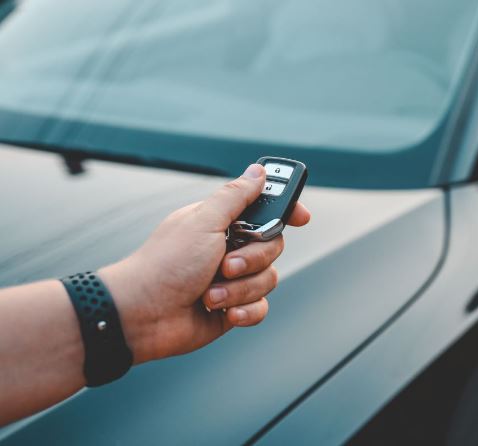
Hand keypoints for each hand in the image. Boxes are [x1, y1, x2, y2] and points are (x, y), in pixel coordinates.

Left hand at [99, 164, 310, 363]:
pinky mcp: (232, 308)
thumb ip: (236, 197)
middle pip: (273, 246)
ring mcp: (231, 279)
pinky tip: (225, 313)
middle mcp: (229, 248)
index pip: (264, 208)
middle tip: (224, 264)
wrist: (142, 316)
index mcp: (221, 222)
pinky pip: (260, 307)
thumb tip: (258, 172)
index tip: (302, 217)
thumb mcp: (203, 222)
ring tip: (210, 294)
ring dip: (240, 289)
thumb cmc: (164, 264)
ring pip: (268, 279)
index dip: (287, 210)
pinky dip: (244, 311)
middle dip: (251, 260)